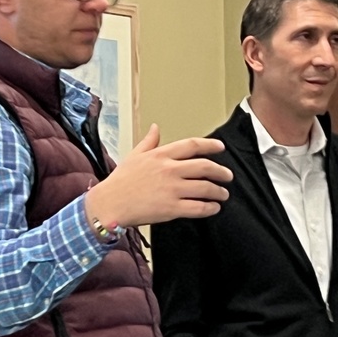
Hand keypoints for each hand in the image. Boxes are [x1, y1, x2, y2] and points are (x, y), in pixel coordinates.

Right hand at [84, 124, 232, 228]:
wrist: (109, 204)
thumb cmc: (120, 181)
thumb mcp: (134, 156)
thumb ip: (149, 142)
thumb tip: (155, 128)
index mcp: (161, 155)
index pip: (192, 145)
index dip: (210, 145)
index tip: (221, 147)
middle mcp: (169, 170)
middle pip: (205, 167)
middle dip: (221, 172)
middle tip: (228, 176)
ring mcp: (172, 189)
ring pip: (206, 188)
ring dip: (219, 192)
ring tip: (223, 194)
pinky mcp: (171, 209)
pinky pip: (198, 207)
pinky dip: (210, 208)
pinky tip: (214, 208)